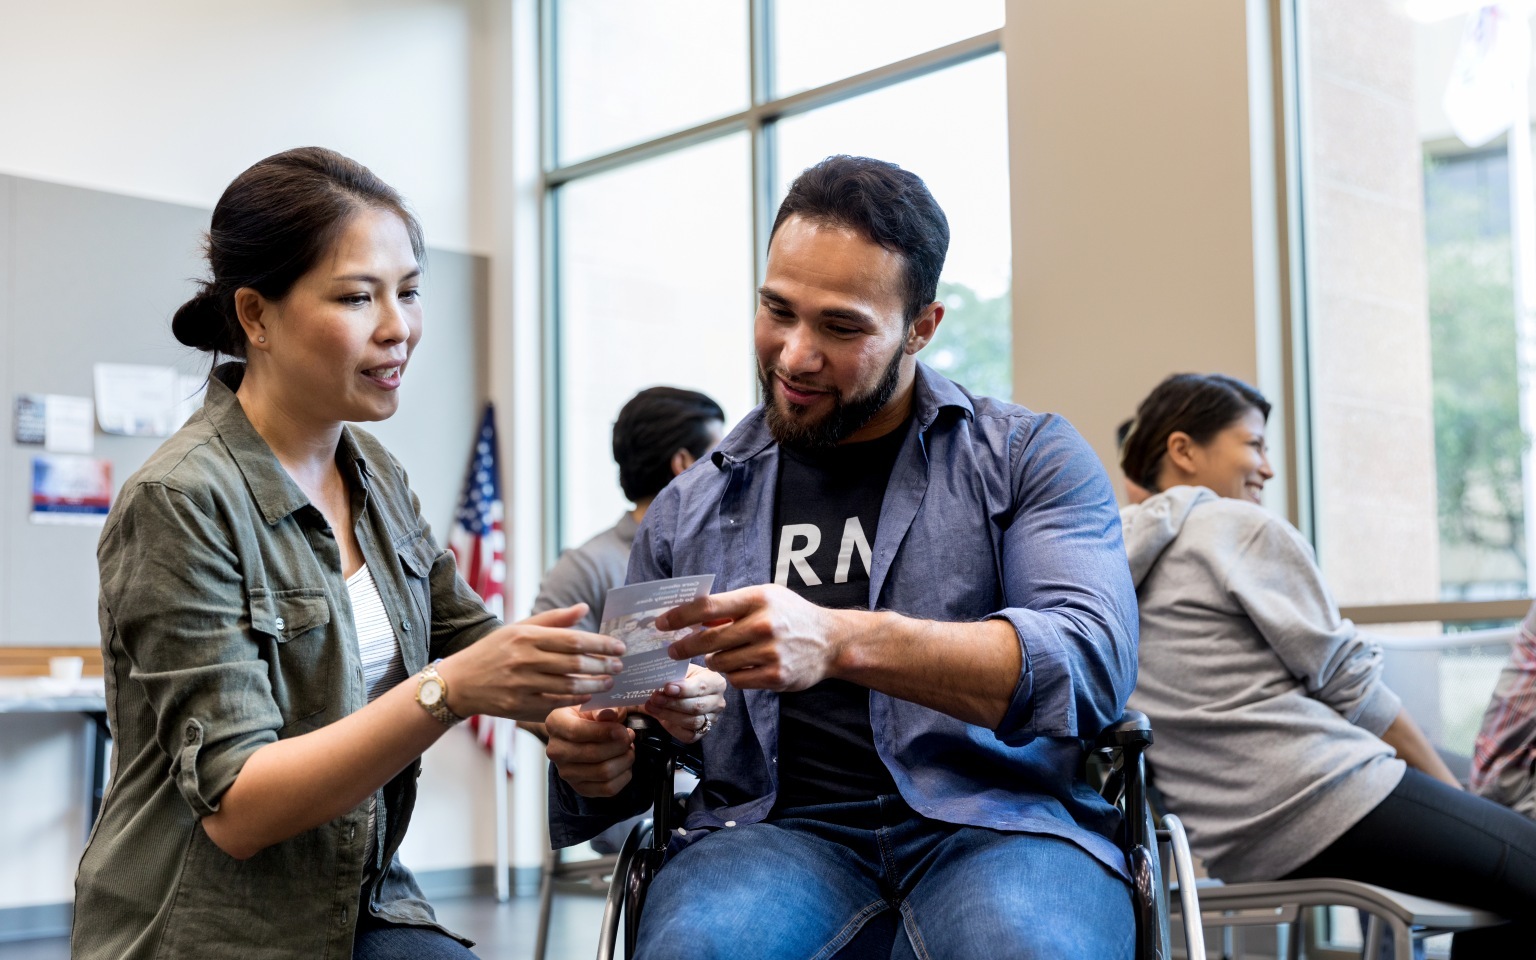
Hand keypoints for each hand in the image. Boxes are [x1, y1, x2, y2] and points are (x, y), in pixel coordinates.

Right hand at [438, 604, 624, 722]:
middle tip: (619, 666)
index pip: (573, 639)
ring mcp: (520, 685)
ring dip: (594, 685)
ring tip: (609, 682)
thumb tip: (585, 607)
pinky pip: (555, 704)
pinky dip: (575, 700)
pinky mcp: (518, 706)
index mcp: (526, 636)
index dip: (601, 644)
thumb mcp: (519, 629)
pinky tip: (588, 696)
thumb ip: (553, 620)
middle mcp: (523, 660)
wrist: (459, 682)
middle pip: (575, 664)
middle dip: (603, 665)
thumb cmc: (494, 652)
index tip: (620, 647)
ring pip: (568, 686)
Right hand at [546, 705, 635, 797]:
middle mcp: (555, 750)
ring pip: (603, 772)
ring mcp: (566, 772)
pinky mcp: (580, 788)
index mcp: (555, 724)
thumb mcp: (595, 704)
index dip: (604, 732)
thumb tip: (609, 714)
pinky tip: (625, 763)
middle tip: (630, 736)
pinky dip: (624, 776)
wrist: (581, 734)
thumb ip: (604, 708)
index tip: (623, 730)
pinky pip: (608, 788)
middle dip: (619, 746)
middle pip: (592, 754)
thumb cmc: (589, 716)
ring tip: (629, 748)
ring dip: (624, 760)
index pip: (577, 731)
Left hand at [638, 664, 726, 742]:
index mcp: (715, 682)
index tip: (667, 688)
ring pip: (692, 722)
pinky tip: (660, 718)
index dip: (684, 689)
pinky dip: (672, 728)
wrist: (685, 692)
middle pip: (697, 706)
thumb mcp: (682, 671)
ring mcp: (712, 719)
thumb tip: (658, 679)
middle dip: (673, 703)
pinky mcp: (702, 732)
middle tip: (654, 698)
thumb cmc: (684, 679)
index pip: (701, 687)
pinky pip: (688, 735)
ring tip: (651, 707)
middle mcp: (717, 702)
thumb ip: (674, 675)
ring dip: (669, 715)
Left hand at [657, 585, 848, 692]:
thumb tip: (692, 614)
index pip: (707, 606)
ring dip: (714, 660)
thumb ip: (732, 605)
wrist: (831, 641)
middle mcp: (764, 624)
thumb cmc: (791, 615)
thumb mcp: (765, 598)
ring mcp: (770, 652)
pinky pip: (736, 679)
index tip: (661, 623)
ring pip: (720, 662)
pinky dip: (733, 675)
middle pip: (708, 638)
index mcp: (758, 598)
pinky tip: (742, 667)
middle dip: (684, 645)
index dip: (679, 616)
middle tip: (672, 650)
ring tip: (722, 655)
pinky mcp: (775, 677)